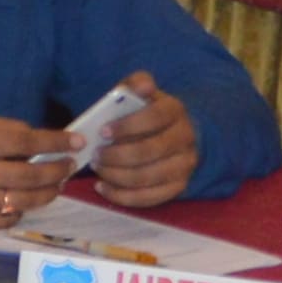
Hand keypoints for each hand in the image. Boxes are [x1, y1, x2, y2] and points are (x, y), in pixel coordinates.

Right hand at [0, 118, 78, 229]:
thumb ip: (9, 132)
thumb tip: (48, 143)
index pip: (26, 141)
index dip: (56, 142)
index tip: (77, 142)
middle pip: (31, 174)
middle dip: (57, 170)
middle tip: (69, 166)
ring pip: (25, 200)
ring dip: (48, 193)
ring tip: (56, 185)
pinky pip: (10, 218)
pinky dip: (22, 209)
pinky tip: (24, 201)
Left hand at [91, 84, 201, 206]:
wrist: (171, 132)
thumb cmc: (145, 112)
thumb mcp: (139, 94)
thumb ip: (136, 85)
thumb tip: (142, 85)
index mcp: (175, 111)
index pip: (155, 118)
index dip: (127, 126)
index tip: (102, 131)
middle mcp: (186, 139)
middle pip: (150, 152)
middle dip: (117, 155)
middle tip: (95, 155)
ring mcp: (184, 165)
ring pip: (148, 177)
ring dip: (116, 175)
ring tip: (97, 168)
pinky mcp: (178, 187)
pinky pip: (150, 198)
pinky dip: (122, 196)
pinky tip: (103, 187)